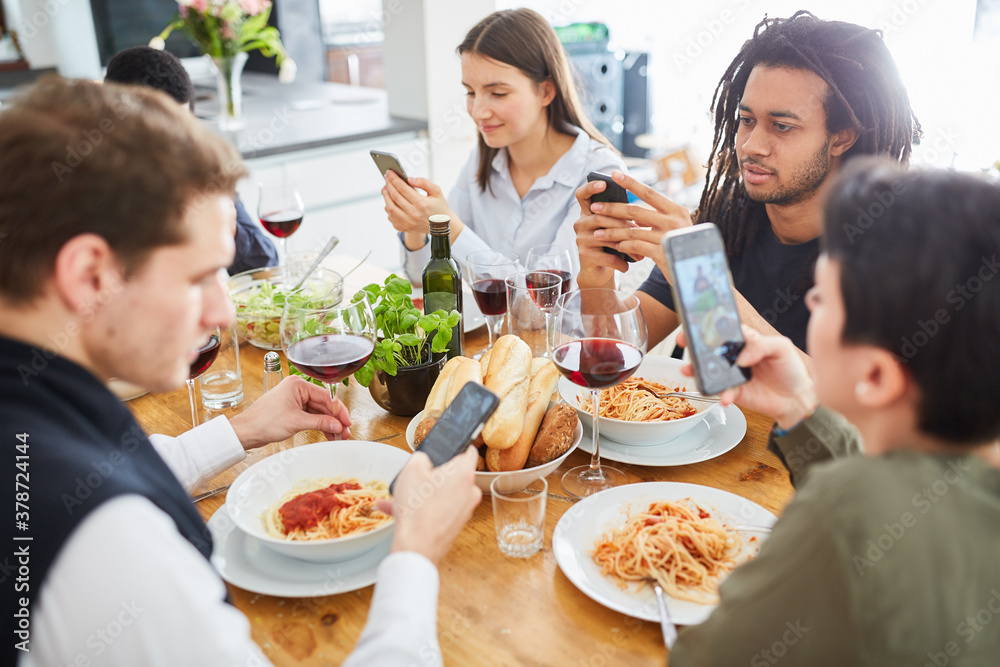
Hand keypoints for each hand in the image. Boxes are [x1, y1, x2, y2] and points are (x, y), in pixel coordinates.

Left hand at [228, 376, 351, 448]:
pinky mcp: (292, 410)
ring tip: (339, 437)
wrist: (246, 431)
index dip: (338, 411)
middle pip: (324, 404)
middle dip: (335, 420)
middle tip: (345, 432)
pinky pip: (311, 416)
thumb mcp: (296, 422)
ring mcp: (295, 400)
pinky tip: (328, 434)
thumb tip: (337, 426)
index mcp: (298, 385)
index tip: (347, 422)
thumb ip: (320, 422)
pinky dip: (319, 425)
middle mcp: (297, 389)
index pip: (326, 396)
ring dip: (329, 424)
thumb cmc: (264, 421)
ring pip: (318, 412)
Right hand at [375, 447, 480, 564]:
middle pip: (452, 474)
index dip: (456, 445)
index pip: (468, 450)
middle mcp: (470, 492)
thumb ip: (421, 457)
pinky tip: (398, 510)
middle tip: (415, 476)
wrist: (416, 548)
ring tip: (399, 496)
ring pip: (442, 493)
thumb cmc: (417, 510)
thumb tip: (424, 460)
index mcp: (464, 474)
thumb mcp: (411, 470)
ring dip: (423, 493)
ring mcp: (464, 510)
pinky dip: (423, 508)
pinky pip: (438, 509)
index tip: (446, 446)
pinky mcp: (455, 525)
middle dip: (433, 474)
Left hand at [381, 172, 458, 248]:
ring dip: (385, 196)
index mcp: (421, 204)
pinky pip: (391, 217)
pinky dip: (388, 207)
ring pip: (390, 207)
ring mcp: (407, 223)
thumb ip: (424, 182)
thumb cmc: (439, 206)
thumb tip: (409, 179)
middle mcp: (413, 214)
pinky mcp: (403, 227)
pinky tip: (389, 200)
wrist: (441, 226)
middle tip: (386, 177)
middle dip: (388, 185)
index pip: (403, 188)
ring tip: (385, 188)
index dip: (394, 179)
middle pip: (395, 197)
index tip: (389, 172)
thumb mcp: (436, 191)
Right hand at [573, 178, 635, 288]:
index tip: (603, 183)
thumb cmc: (611, 245)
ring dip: (625, 243)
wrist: (599, 271)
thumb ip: (621, 216)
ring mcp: (580, 239)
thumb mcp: (615, 227)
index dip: (591, 187)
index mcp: (588, 212)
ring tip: (639, 253)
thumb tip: (644, 211)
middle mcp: (581, 223)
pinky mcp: (583, 255)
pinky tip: (627, 266)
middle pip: (600, 216)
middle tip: (640, 231)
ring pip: (604, 235)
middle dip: (622, 223)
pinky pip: (605, 256)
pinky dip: (619, 261)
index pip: (582, 194)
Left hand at [588, 171, 692, 274]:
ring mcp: (668, 237)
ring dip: (612, 232)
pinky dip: (624, 246)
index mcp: (676, 210)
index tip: (614, 174)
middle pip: (636, 210)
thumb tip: (630, 208)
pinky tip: (615, 247)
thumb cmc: (679, 247)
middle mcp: (674, 221)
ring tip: (597, 233)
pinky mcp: (663, 253)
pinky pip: (636, 246)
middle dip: (612, 209)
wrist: (693, 271)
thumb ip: (655, 218)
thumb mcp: (673, 228)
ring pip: (632, 230)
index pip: (649, 193)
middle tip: (594, 207)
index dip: (631, 183)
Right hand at [678, 327, 816, 428]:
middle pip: (710, 348)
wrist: (796, 398)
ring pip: (709, 370)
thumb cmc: (790, 369)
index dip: (709, 325)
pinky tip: (725, 396)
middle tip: (685, 342)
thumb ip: (761, 345)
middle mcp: (735, 356)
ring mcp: (732, 374)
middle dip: (694, 345)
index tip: (698, 324)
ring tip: (688, 370)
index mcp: (745, 341)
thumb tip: (742, 357)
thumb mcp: (781, 347)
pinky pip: (722, 392)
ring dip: (695, 370)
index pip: (724, 329)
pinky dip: (721, 394)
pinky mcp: (734, 392)